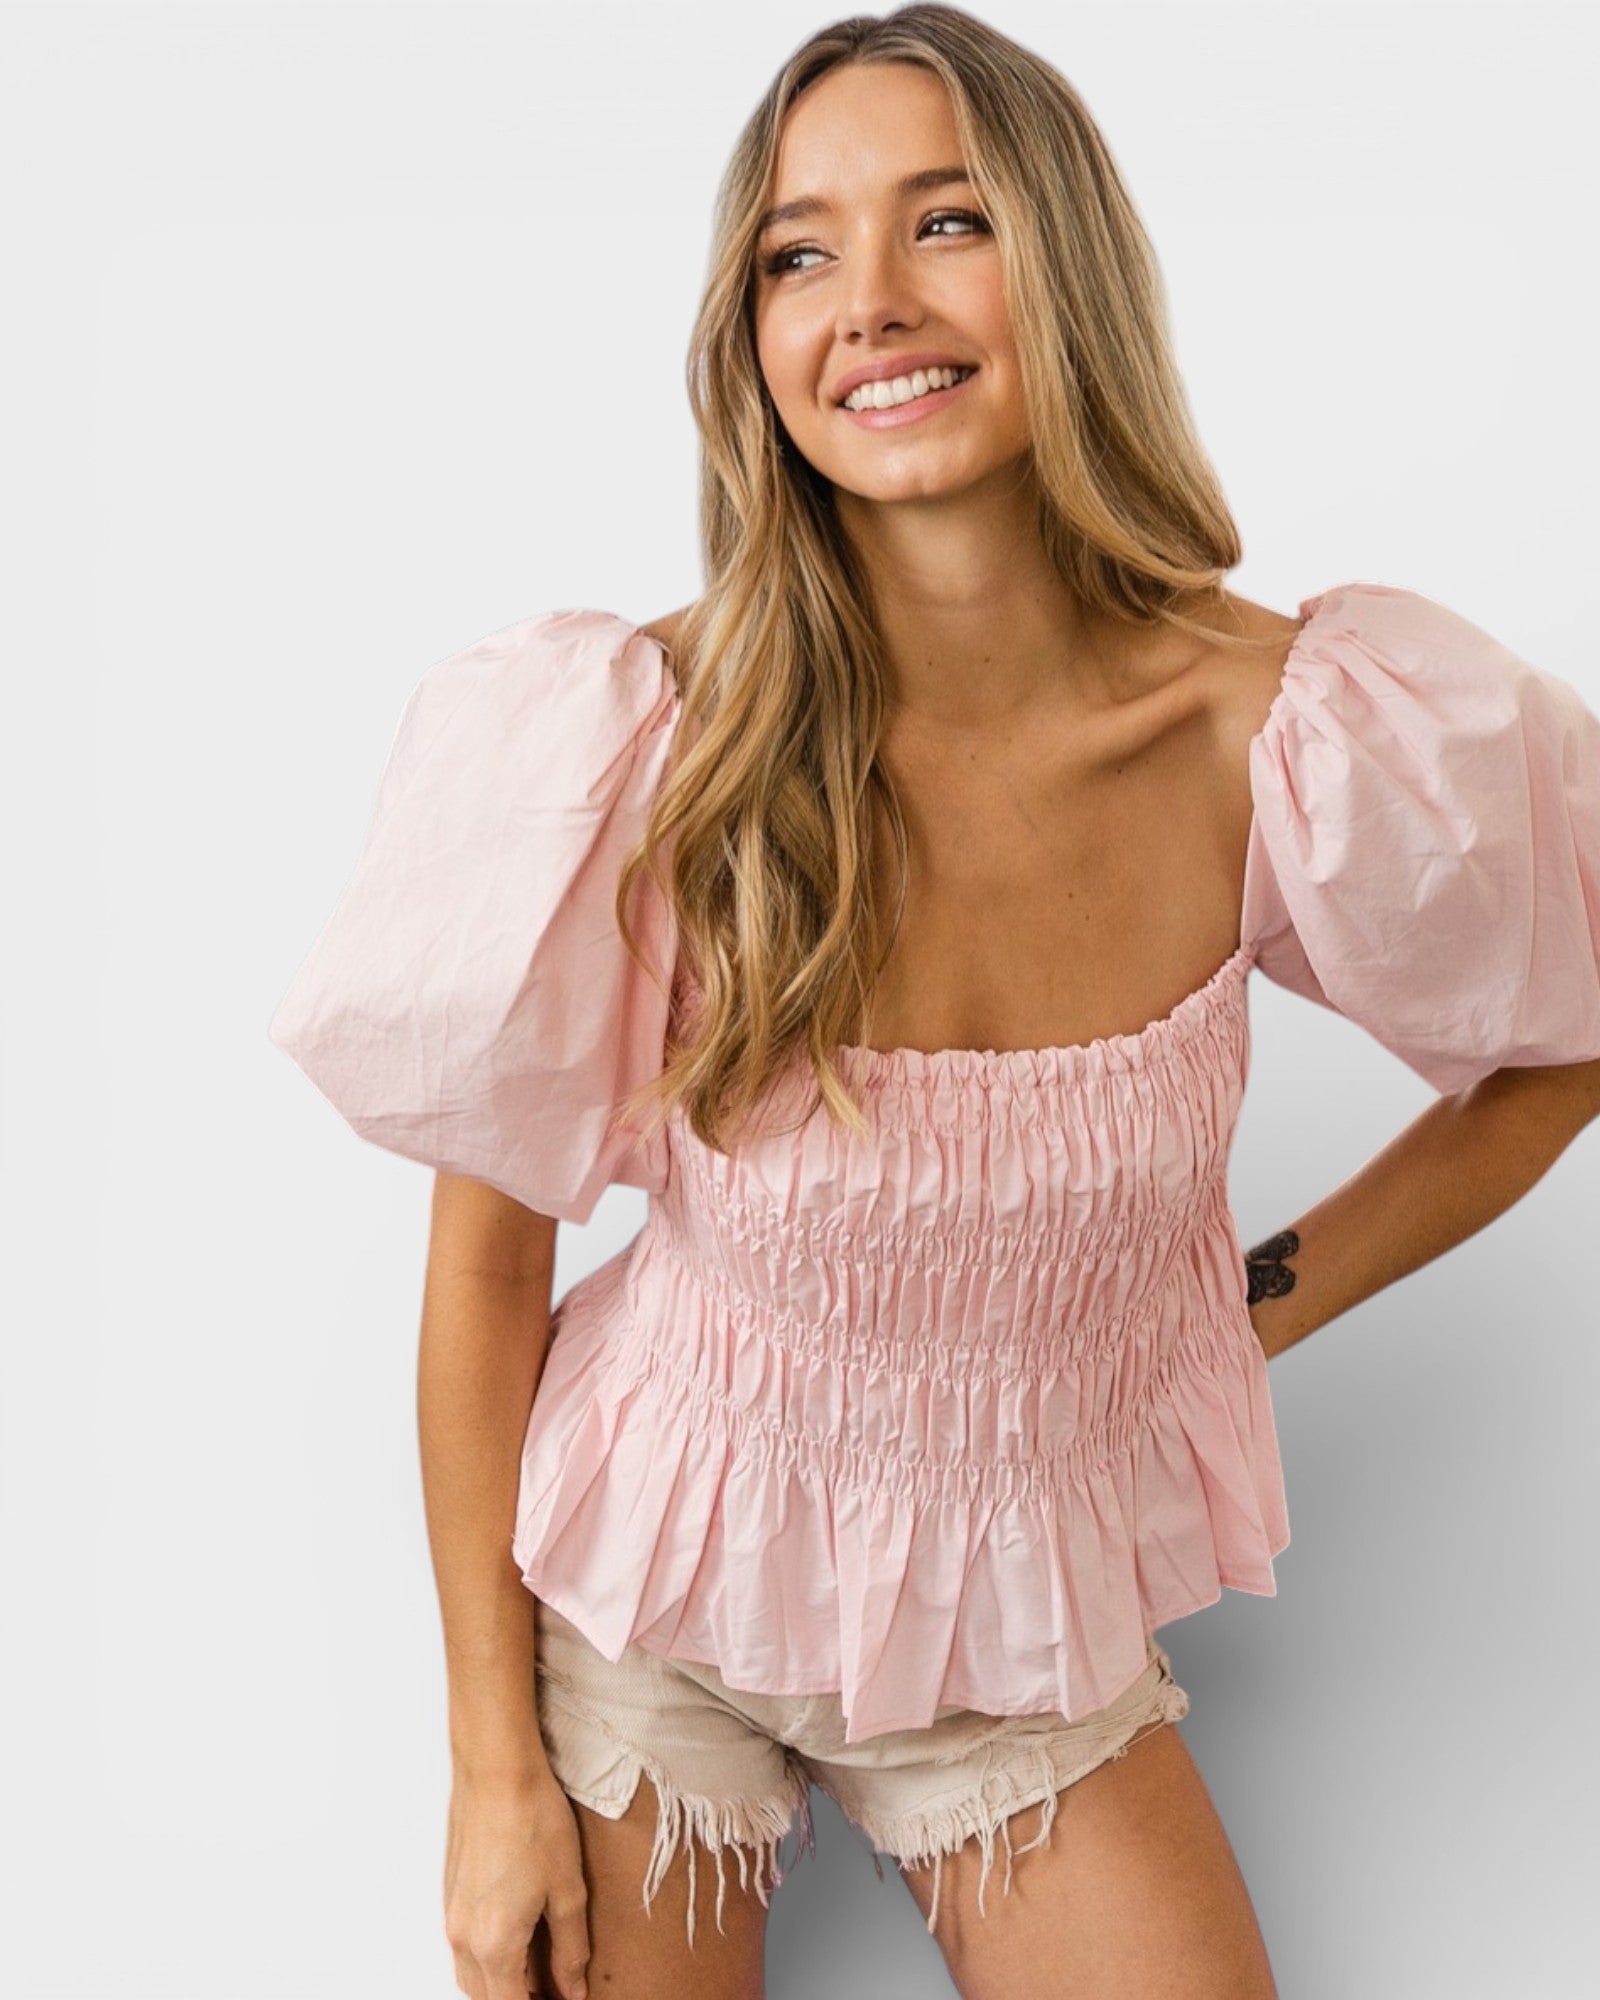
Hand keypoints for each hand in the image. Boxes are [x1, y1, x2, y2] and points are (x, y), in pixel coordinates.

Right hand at [443, 1766, 589, 1999]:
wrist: (496, 1770)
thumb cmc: (534, 1821)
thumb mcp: (567, 1890)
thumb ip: (570, 1950)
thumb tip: (571, 1990)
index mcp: (494, 1944)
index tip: (559, 1999)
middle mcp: (464, 1938)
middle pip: (485, 1997)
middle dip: (517, 1998)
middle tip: (554, 1988)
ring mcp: (452, 1915)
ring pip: (470, 1975)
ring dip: (499, 1982)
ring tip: (538, 1968)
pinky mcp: (450, 1893)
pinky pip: (464, 1945)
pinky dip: (487, 1956)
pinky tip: (517, 1935)